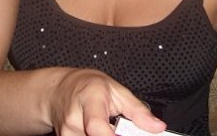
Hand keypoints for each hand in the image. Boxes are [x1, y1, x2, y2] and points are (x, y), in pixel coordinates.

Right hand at [50, 68, 165, 135]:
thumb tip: (157, 127)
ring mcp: (67, 134)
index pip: (97, 126)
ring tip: (108, 126)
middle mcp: (74, 119)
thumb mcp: (116, 89)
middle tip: (119, 127)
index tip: (125, 135)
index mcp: (90, 100)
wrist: (58, 90)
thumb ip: (137, 110)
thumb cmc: (88, 86)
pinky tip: (99, 131)